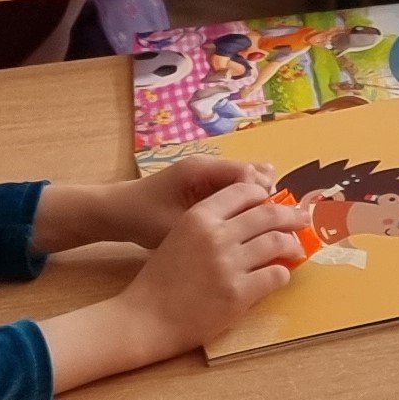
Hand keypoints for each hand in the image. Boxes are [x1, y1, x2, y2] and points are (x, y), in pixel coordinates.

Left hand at [52, 155, 271, 251]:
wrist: (116, 212)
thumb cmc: (144, 219)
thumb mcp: (178, 226)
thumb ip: (214, 225)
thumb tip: (252, 235)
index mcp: (201, 170)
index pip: (249, 175)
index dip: (267, 198)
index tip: (278, 222)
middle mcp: (208, 165)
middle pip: (253, 173)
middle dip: (269, 197)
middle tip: (282, 224)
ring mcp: (207, 172)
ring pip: (247, 180)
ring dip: (260, 199)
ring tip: (271, 224)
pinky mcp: (204, 182)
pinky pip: (235, 187)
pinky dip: (248, 201)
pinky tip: (254, 222)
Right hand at [107, 169, 309, 359]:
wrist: (145, 317)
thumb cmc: (160, 279)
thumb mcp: (178, 236)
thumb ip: (210, 222)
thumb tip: (250, 215)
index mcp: (199, 216)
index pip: (244, 191)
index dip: (264, 195)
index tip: (276, 201)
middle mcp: (216, 235)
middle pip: (268, 214)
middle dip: (291, 215)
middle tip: (303, 218)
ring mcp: (229, 264)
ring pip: (277, 242)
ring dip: (292, 245)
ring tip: (296, 248)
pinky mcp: (238, 293)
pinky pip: (275, 275)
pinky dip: (282, 273)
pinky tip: (280, 274)